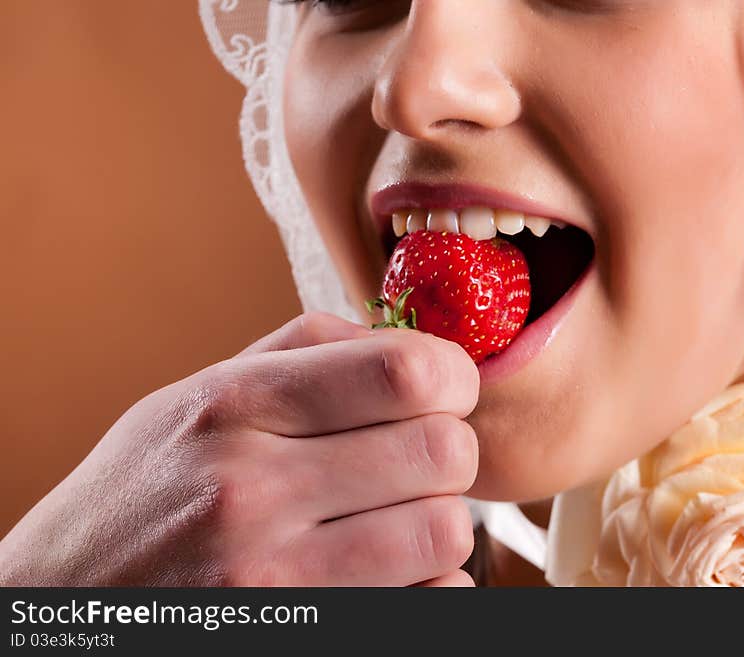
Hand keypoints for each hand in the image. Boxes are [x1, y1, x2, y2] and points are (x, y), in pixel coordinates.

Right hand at [0, 312, 479, 585]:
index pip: (403, 372)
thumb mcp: (198, 393)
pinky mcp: (302, 635)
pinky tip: (384, 569)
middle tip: (419, 456)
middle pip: (442, 452)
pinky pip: (432, 602)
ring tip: (395, 514)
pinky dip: (429, 583)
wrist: (65, 598)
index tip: (446, 388)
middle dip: (449, 448)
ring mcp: (273, 577)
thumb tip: (407, 338)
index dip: (452, 376)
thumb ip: (303, 350)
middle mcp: (252, 490)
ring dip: (438, 519)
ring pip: (445, 533)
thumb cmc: (148, 487)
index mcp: (235, 406)